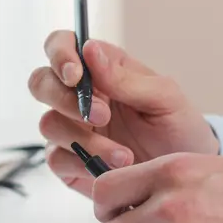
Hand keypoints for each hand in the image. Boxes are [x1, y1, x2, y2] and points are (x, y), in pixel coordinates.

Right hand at [28, 32, 218, 195]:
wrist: (181, 177)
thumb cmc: (178, 129)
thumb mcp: (164, 98)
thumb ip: (125, 77)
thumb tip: (89, 49)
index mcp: (100, 69)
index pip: (62, 45)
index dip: (59, 55)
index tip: (76, 76)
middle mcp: (78, 95)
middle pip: (41, 83)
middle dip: (65, 99)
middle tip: (102, 116)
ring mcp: (70, 129)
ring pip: (48, 124)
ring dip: (85, 140)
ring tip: (124, 156)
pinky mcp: (68, 161)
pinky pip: (56, 158)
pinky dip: (82, 164)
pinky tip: (109, 169)